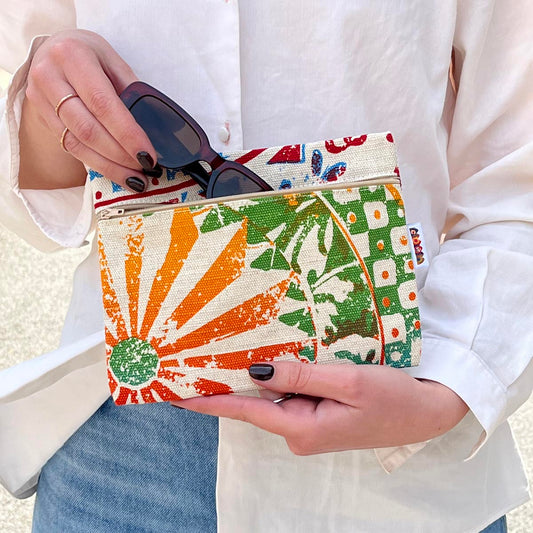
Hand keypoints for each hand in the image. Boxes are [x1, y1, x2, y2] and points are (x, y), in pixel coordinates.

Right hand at [20, 29, 156, 190]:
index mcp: (73, 55)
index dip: (127, 134)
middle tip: (145, 169)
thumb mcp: (113, 61)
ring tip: (135, 179)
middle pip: (88, 128)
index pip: (103, 104)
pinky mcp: (40, 116)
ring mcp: (39, 98)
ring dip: (110, 166)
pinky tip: (117, 172)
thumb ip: (131, 91)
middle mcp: (49, 76)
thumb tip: (155, 130)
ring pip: (77, 143)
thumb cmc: (90, 55)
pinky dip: (97, 163)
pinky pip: (70, 147)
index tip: (148, 155)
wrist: (53, 50)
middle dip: (120, 155)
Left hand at [173, 362, 468, 454]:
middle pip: (256, 403)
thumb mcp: (347, 382)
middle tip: (199, 356)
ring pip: (274, 395)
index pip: (245, 411)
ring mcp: (309, 423)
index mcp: (302, 428)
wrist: (426, 411)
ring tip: (230, 350)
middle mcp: (299, 430)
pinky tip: (273, 359)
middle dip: (229, 380)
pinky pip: (291, 392)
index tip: (176, 394)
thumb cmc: (392, 398)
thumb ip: (300, 376)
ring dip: (256, 375)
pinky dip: (280, 376)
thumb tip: (256, 371)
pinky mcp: (320, 413)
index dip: (209, 400)